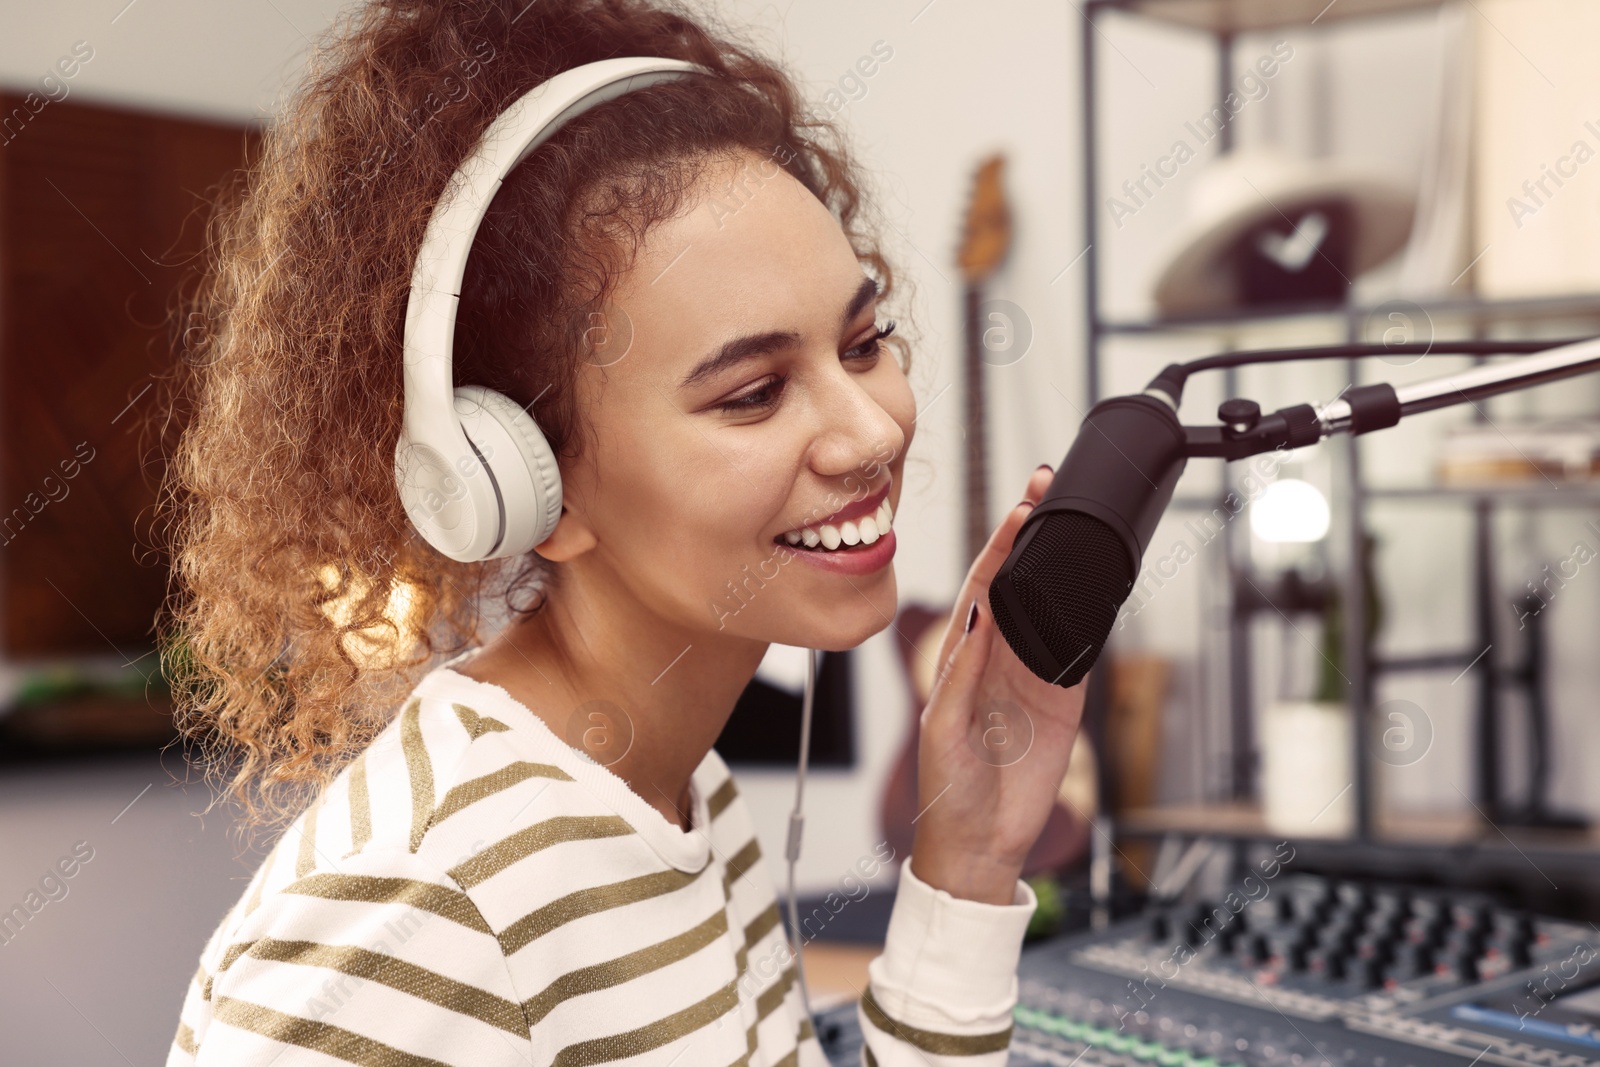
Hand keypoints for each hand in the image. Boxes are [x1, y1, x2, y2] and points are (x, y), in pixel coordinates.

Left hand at [908, 464, 1088, 904]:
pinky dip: (1093, 616)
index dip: (999, 545)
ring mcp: (1034, 674)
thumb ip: (962, 673)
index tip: (1020, 510)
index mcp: (961, 656)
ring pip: (1053, 605)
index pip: (982, 585)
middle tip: (1049, 489)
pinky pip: (1082, 649)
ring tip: (1077, 520)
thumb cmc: (947, 789)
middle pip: (1020, 581)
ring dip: (1063, 565)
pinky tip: (1102, 583)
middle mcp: (998, 656)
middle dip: (1032, 535)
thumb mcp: (943, 728)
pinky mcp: (1065, 701)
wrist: (981, 843)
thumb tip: (979, 614)